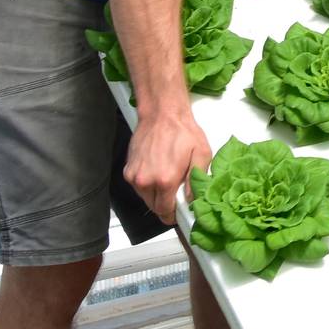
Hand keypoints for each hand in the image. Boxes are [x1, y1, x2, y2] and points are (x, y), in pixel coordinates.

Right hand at [125, 102, 212, 223]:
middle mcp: (145, 181)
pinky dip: (147, 185)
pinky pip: (138, 187)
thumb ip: (197, 181)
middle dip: (166, 206)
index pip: (165, 212)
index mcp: (165, 180)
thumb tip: (193, 200)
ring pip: (145, 198)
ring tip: (167, 179)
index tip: (180, 212)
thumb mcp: (201, 154)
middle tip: (177, 194)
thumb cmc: (183, 132)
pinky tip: (157, 172)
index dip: (174, 215)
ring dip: (156, 195)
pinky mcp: (127, 170)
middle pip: (154, 208)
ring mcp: (134, 176)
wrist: (162, 114)